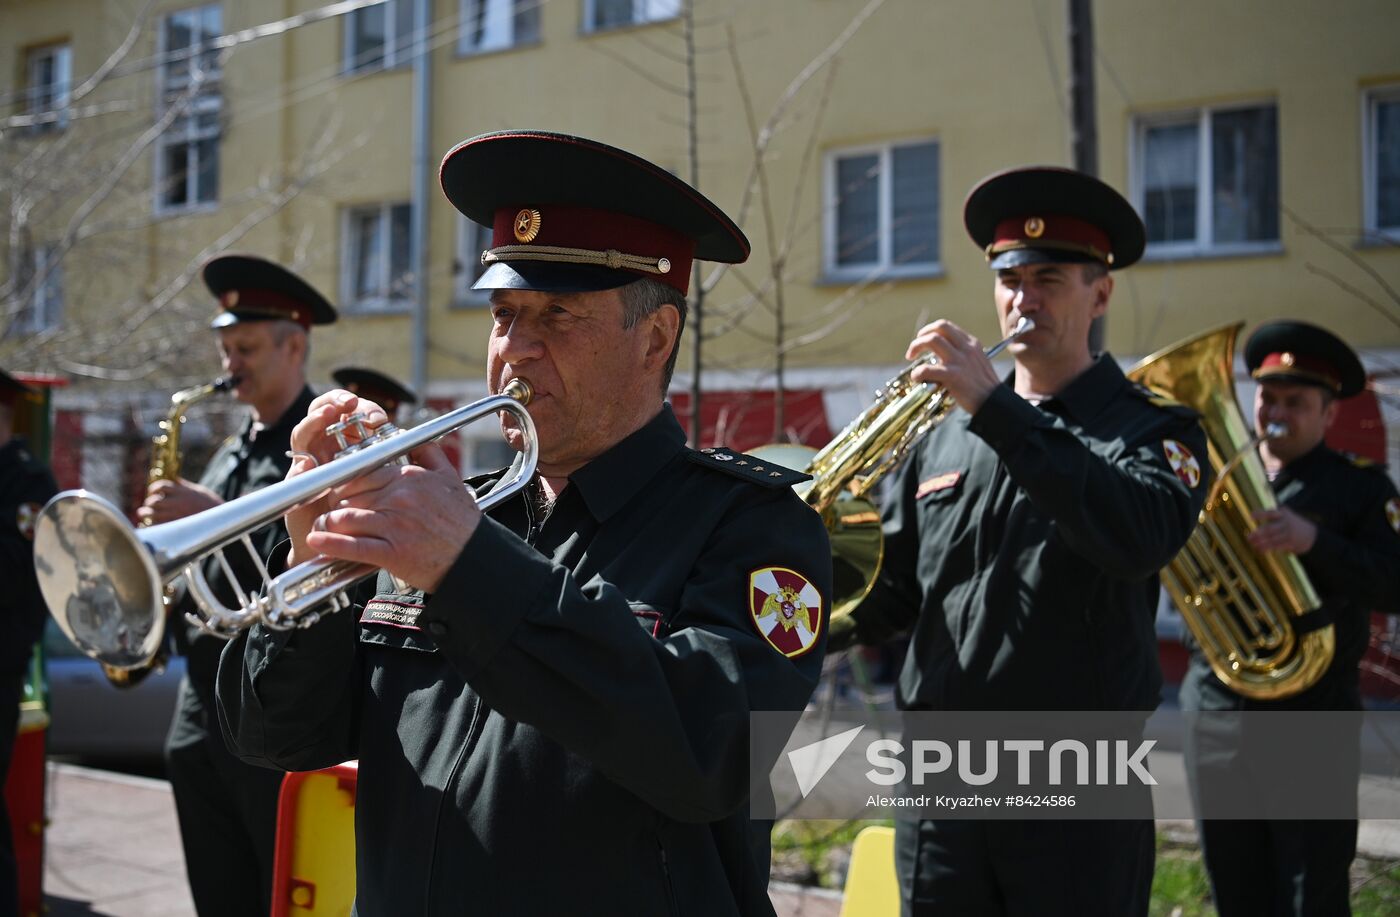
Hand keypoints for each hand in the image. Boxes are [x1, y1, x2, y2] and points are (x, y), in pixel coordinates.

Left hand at [138, 478, 222, 524]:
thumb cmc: (211, 505)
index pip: (161, 486)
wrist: (221, 520)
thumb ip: (184, 486)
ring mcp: (176, 516)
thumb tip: (173, 480)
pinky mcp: (176, 527)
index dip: (153, 488)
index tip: (153, 492)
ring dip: (145, 514)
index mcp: (183, 491)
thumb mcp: (198, 490)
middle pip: (154, 501)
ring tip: (143, 514)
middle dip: (149, 503)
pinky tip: (151, 524)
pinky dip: (151, 524)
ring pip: (152, 514)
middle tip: (147, 506)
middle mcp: (177, 503)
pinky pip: (157, 526)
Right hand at [284, 389, 389, 566]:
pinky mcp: (296, 488)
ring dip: (314, 421)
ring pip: (304, 434)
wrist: (344, 554)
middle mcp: (327, 450)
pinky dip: (301, 466)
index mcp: (350, 446)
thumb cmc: (373, 517)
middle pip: (324, 413)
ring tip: (327, 414)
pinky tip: (308, 460)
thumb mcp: (392, 489)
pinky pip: (295, 473)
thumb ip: (402, 464)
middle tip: (350, 403)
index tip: (376, 412)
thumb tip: (419, 441)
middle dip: (335, 403)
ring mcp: (309, 467)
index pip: (350, 413)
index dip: (361, 406)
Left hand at [304, 442, 480, 592]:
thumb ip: (429, 454)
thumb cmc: (461, 522)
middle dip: (334, 503)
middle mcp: (400, 498)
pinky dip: (331, 544)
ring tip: (320, 527)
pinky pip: (354, 546)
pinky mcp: (393, 553)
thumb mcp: (450, 479)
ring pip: (345, 517)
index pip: (362, 472)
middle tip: (327, 509)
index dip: (345, 482)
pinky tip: (316, 542)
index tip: (339, 490)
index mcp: (409, 478)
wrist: (474, 557)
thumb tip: (414, 438)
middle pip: (349, 494)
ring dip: (327, 523)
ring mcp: (395, 525)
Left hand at [906, 320, 1001, 414]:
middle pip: (939, 327)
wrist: (994, 402)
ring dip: (916, 346)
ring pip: (932, 340)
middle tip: (914, 348)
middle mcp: (966, 348)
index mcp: (972, 344)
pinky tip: (917, 377)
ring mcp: (960, 361)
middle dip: (922, 334)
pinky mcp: (953, 376)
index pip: (947, 327)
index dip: (931, 331)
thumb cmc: (984, 386)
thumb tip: (940, 356)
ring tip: (911, 357)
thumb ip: (962, 355)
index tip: (923, 340)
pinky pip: (928, 369)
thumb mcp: (977, 362)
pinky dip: (918, 372)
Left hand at [1248, 507, 1317, 554]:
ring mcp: (1289, 533)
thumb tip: (1253, 519)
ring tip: (1252, 544)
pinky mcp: (1291, 542)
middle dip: (1258, 534)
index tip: (1250, 516)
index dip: (1260, 514)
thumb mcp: (1285, 515)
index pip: (1270, 513)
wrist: (1312, 535)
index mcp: (1283, 514)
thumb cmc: (1292, 524)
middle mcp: (1286, 522)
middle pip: (1270, 529)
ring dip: (1261, 543)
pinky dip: (1267, 548)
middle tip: (1248, 537)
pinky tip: (1260, 550)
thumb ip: (1272, 516)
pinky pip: (1277, 546)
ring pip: (1272, 539)